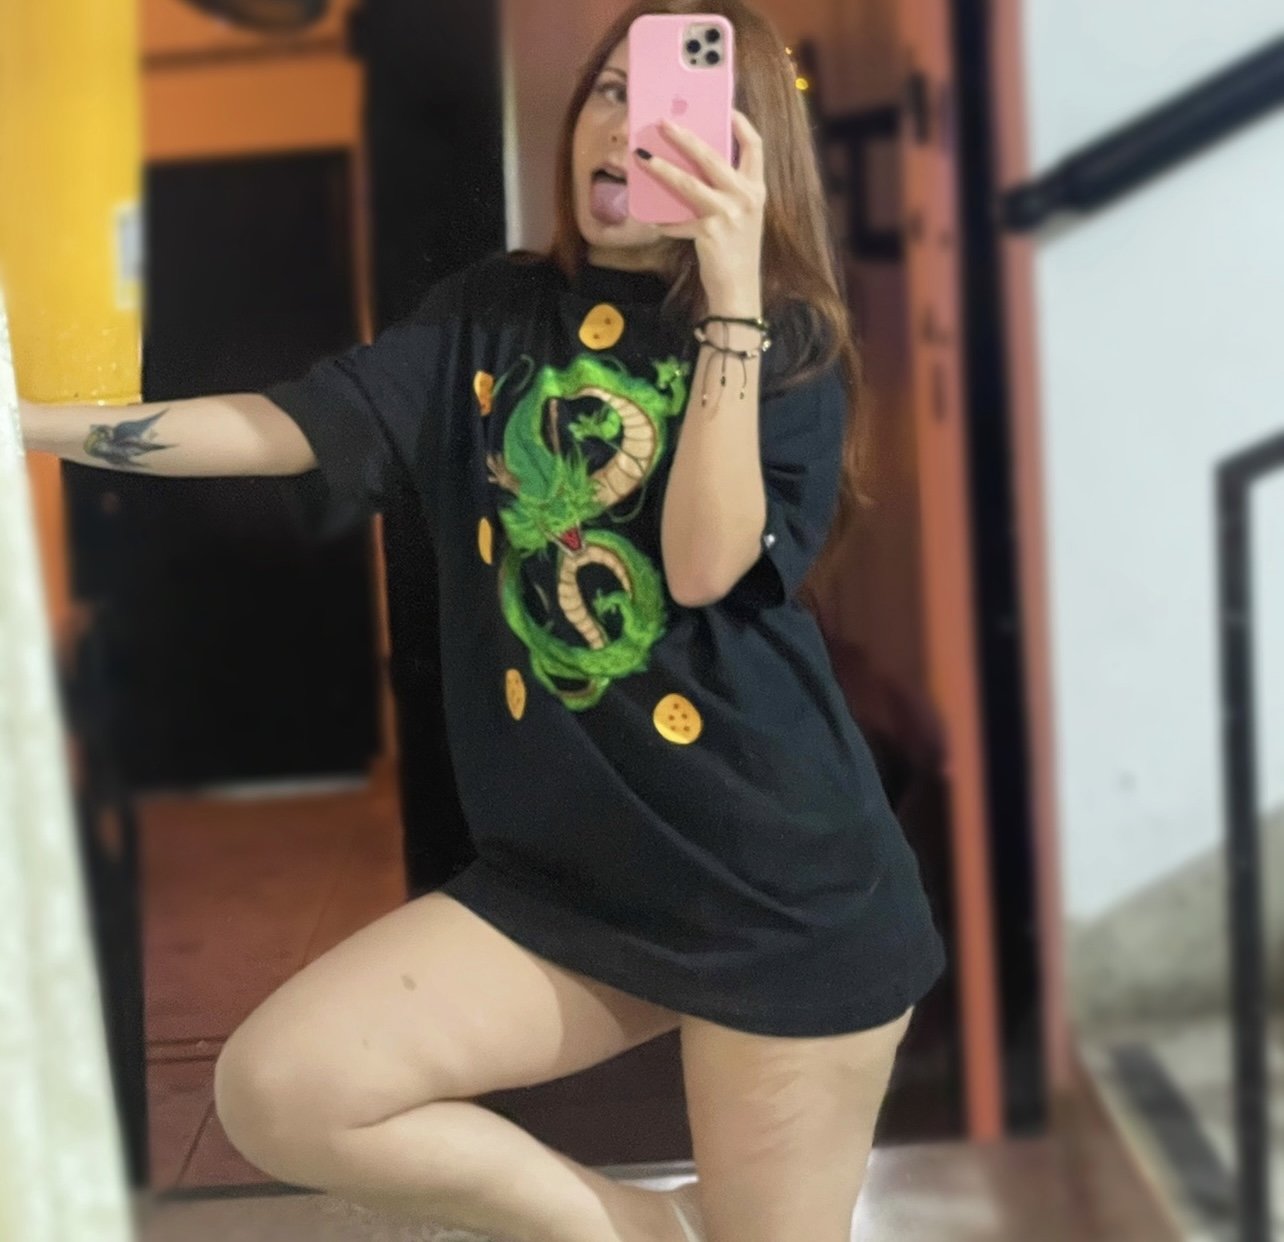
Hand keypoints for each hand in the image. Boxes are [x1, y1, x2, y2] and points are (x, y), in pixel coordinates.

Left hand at [635, 110, 764, 313]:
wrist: (739, 290)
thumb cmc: (736, 252)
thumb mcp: (740, 216)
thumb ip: (726, 191)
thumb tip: (693, 168)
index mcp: (756, 188)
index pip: (755, 145)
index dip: (740, 123)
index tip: (725, 108)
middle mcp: (746, 196)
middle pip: (713, 155)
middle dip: (685, 136)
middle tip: (663, 122)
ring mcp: (729, 213)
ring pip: (689, 182)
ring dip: (662, 168)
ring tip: (642, 157)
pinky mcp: (710, 231)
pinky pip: (679, 221)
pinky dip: (666, 222)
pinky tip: (654, 221)